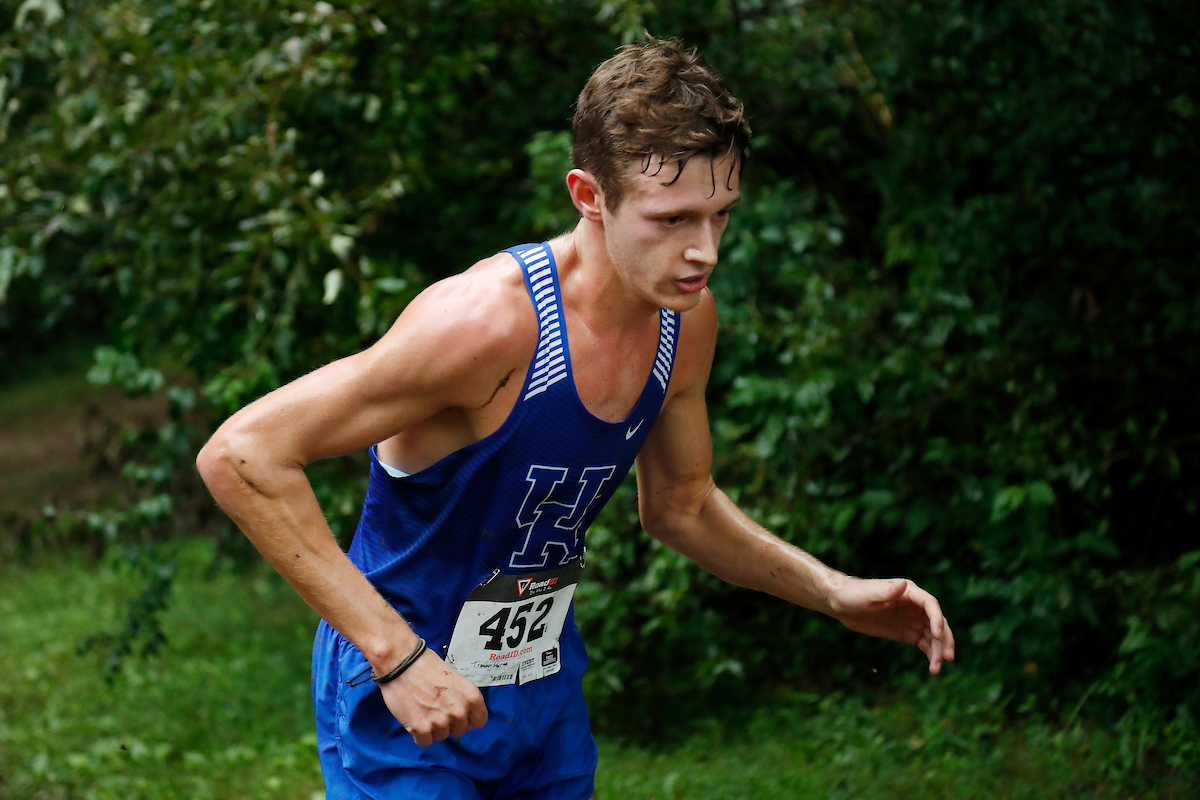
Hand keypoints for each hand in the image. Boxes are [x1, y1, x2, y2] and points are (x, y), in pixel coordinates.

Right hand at [378, 649, 488, 746]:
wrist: (399, 662)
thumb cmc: (424, 664)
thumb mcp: (453, 677)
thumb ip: (461, 697)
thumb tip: (461, 711)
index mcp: (470, 696)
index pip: (479, 720)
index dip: (468, 718)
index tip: (459, 715)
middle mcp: (459, 711)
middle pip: (460, 730)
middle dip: (450, 723)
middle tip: (436, 710)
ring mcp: (440, 721)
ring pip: (442, 736)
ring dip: (433, 728)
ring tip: (423, 711)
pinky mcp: (421, 729)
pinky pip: (425, 742)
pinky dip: (419, 735)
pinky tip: (415, 720)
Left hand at [828, 577, 955, 673]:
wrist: (842, 604)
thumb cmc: (854, 594)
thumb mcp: (867, 594)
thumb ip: (886, 592)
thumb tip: (904, 585)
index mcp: (909, 592)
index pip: (930, 604)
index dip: (937, 618)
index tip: (938, 634)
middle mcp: (915, 605)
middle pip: (937, 622)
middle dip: (944, 639)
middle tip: (947, 658)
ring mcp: (912, 620)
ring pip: (933, 636)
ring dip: (938, 651)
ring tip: (936, 669)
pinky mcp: (907, 633)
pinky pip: (924, 643)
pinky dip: (930, 654)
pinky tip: (933, 667)